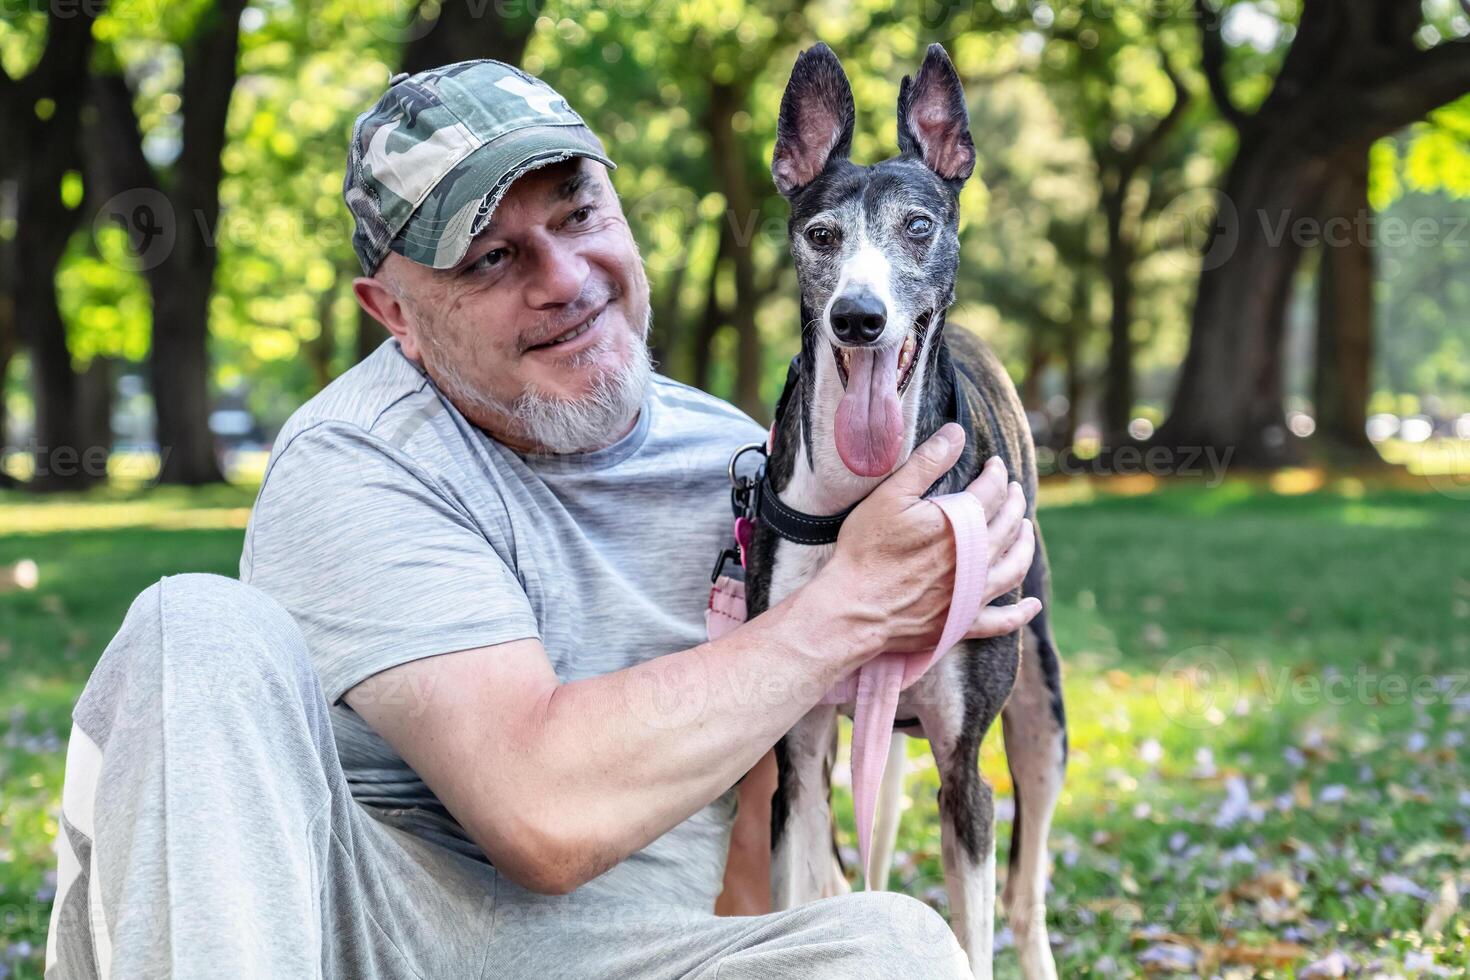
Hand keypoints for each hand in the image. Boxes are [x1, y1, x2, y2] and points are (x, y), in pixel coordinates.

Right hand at [815, 423, 1008, 658]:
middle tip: (1015, 490)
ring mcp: (972, 594)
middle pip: (1008, 526)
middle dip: (1015, 503)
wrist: (854, 608)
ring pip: (1013, 566)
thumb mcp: (890, 497)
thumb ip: (927, 463)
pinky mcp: (962, 622)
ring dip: (1024, 545)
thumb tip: (957, 433)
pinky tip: (1032, 606)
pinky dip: (1020, 613)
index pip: (991, 492)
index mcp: (960, 525)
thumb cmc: (867, 549)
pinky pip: (1001, 620)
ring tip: (1025, 530)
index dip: (996, 474)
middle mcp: (975, 559)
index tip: (996, 465)